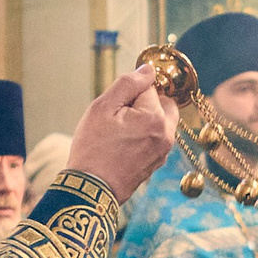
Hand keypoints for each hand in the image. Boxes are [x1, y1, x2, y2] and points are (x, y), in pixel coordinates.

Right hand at [67, 65, 180, 199]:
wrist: (91, 188)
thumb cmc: (93, 147)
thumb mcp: (103, 107)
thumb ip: (128, 83)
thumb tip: (149, 70)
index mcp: (156, 118)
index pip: (149, 87)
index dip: (129, 93)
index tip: (115, 108)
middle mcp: (167, 135)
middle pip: (162, 103)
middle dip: (144, 103)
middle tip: (119, 117)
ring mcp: (164, 151)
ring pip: (159, 121)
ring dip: (144, 120)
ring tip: (119, 134)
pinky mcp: (157, 162)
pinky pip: (155, 138)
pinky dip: (143, 136)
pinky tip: (123, 146)